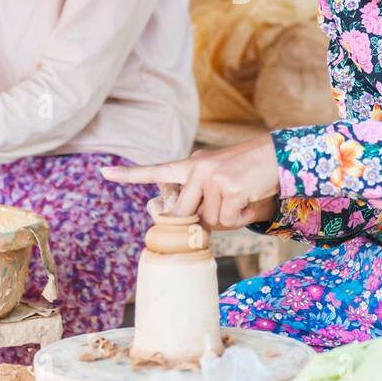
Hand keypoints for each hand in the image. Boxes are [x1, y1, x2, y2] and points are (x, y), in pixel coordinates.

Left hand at [100, 134, 279, 230]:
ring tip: (240, 196)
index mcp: (190, 165)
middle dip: (202, 221)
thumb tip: (184, 224)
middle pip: (184, 214)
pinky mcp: (229, 188)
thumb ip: (199, 199)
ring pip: (210, 222)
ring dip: (228, 218)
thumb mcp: (217, 181)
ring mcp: (212, 177)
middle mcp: (197, 169)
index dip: (129, 175)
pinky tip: (248, 199)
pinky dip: (241, 217)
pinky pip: (228, 221)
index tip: (104, 172)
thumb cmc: (246, 173)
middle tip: (224, 203)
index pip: (156, 171)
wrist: (277, 156)